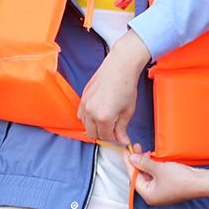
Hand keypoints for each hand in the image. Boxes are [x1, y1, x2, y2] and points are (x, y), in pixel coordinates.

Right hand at [78, 30, 151, 147]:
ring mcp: (85, 105)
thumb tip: (123, 141)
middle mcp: (91, 112)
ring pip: (86, 125)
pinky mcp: (82, 98)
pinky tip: (98, 113)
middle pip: (93, 134)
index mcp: (104, 117)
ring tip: (107, 121)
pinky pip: (81, 115)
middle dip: (104, 135)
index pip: (106, 137)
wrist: (120, 67)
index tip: (120, 137)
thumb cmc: (126, 86)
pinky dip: (88, 118)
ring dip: (95, 127)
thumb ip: (123, 128)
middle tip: (114, 130)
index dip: (114, 139)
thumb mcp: (128, 111)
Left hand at [127, 149, 208, 205]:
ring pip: (149, 175)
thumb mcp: (159, 168)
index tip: (126, 152)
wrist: (200, 182)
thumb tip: (132, 158)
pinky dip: (154, 166)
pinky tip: (154, 157)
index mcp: (148, 195)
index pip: (133, 178)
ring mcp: (162, 191)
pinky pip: (157, 175)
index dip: (129, 163)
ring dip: (146, 163)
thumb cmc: (180, 179)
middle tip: (135, 147)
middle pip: (140, 176)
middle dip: (138, 161)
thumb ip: (143, 163)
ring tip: (145, 150)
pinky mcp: (169, 185)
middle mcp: (154, 195)